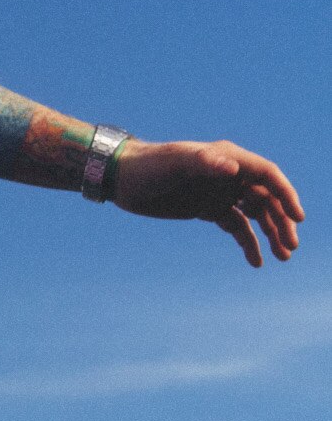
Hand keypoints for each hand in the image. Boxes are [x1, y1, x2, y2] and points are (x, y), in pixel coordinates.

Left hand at [113, 140, 304, 267]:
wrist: (123, 177)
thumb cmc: (149, 165)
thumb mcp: (175, 163)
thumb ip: (204, 162)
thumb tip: (232, 168)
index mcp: (228, 158)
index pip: (267, 176)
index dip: (286, 195)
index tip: (297, 217)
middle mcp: (229, 175)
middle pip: (266, 199)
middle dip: (281, 222)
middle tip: (290, 247)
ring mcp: (220, 193)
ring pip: (255, 215)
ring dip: (271, 234)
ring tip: (283, 257)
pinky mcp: (207, 209)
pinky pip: (236, 226)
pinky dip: (248, 243)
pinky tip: (257, 262)